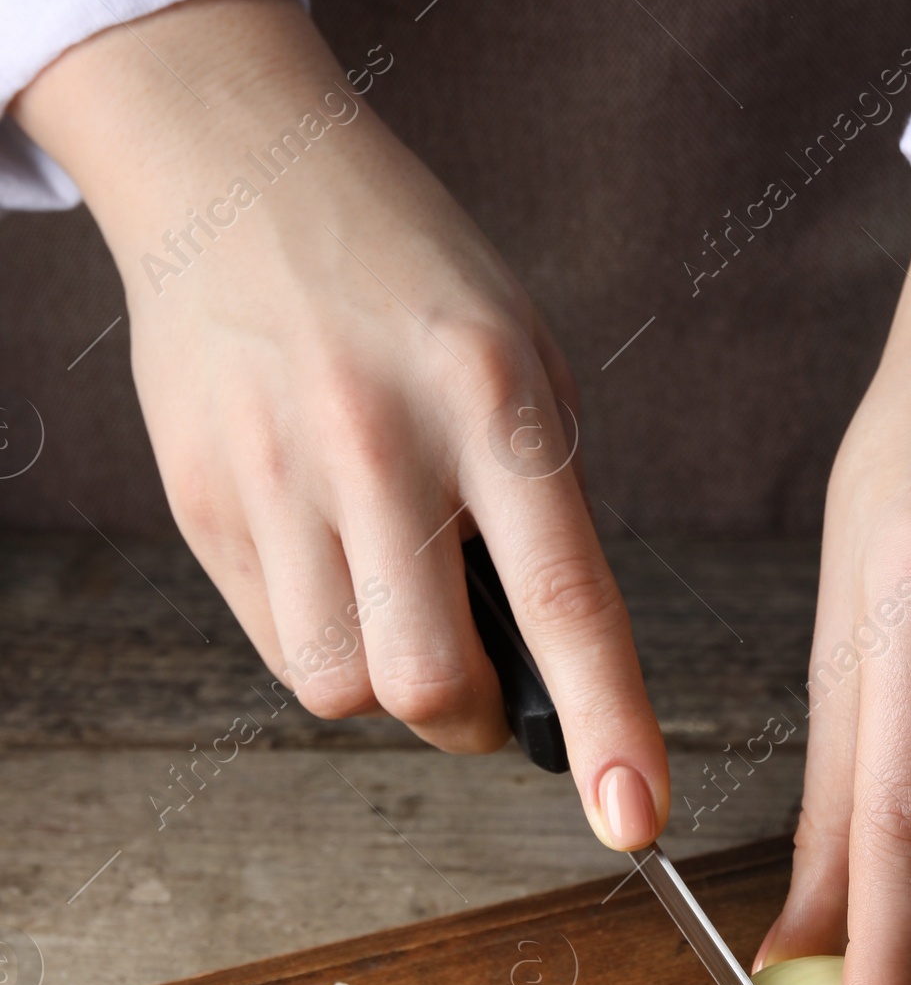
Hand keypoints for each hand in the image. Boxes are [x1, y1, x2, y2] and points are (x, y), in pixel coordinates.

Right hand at [12, 0, 666, 847]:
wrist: (239, 170)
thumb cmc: (410, 273)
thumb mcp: (523, 356)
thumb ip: (540, 505)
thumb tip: (546, 667)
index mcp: (495, 399)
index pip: (566, 600)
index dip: (607, 723)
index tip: (632, 815)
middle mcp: (382, 444)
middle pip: (426, 680)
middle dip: (470, 719)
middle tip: (485, 687)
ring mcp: (278, 477)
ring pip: (340, 686)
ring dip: (388, 684)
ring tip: (399, 599)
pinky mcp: (204, 503)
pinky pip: (276, 646)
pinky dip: (324, 644)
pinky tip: (336, 566)